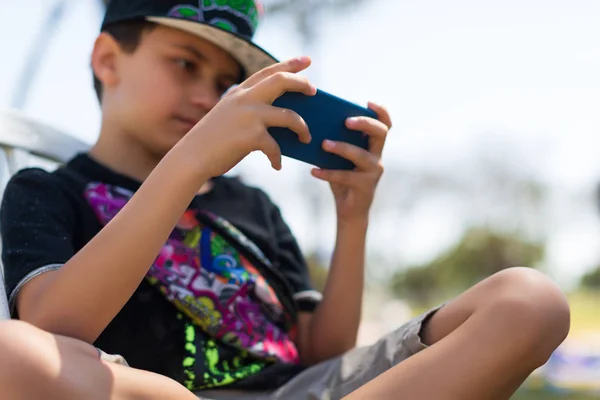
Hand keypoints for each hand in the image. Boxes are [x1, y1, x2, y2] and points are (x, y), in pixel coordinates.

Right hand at [183, 57, 315, 176]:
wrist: (191, 157)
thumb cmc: (212, 142)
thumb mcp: (229, 118)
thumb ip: (249, 112)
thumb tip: (283, 120)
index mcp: (239, 93)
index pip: (268, 71)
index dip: (289, 64)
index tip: (306, 60)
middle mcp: (245, 99)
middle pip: (281, 81)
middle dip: (301, 83)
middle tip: (314, 90)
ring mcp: (249, 116)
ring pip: (290, 116)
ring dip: (302, 128)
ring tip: (306, 138)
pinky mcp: (251, 136)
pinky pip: (276, 147)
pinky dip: (278, 158)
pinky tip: (277, 166)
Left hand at [311, 103, 391, 221]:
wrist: (349, 209)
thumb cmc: (342, 178)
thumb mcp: (340, 158)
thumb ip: (335, 141)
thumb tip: (313, 124)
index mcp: (373, 146)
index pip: (385, 125)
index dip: (381, 112)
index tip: (368, 102)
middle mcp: (377, 157)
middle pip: (380, 133)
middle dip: (364, 123)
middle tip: (345, 121)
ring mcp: (373, 172)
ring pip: (360, 155)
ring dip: (342, 147)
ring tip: (324, 144)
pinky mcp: (365, 186)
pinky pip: (345, 177)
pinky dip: (327, 173)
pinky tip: (313, 170)